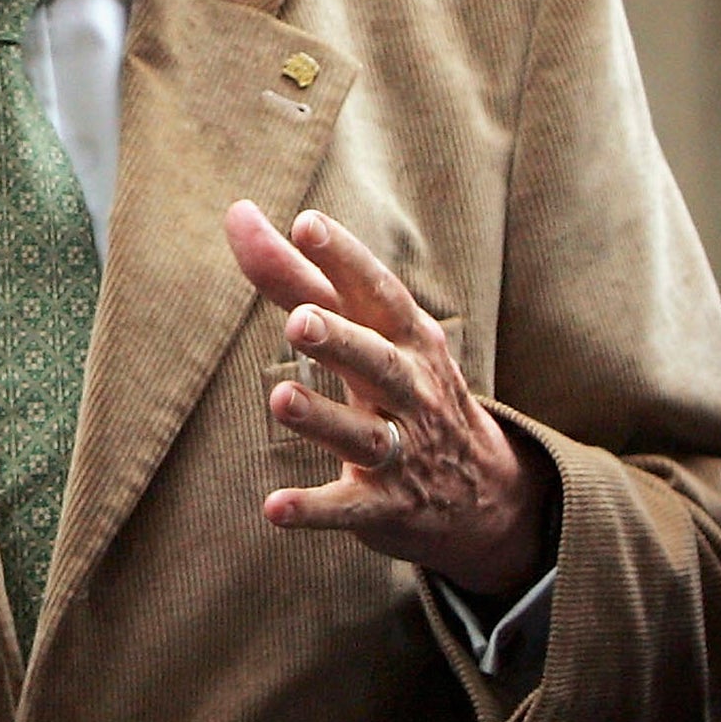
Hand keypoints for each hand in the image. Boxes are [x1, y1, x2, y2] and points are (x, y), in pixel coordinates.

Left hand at [224, 203, 553, 596]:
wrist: (483, 493)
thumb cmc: (401, 382)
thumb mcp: (362, 328)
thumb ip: (294, 274)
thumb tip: (237, 212)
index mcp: (404, 336)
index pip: (376, 291)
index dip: (345, 258)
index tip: (307, 224)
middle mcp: (409, 388)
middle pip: (375, 359)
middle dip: (340, 339)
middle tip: (298, 318)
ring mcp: (401, 449)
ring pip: (362, 433)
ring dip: (322, 417)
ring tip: (280, 399)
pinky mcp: (386, 505)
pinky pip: (349, 507)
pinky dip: (315, 509)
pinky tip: (274, 508)